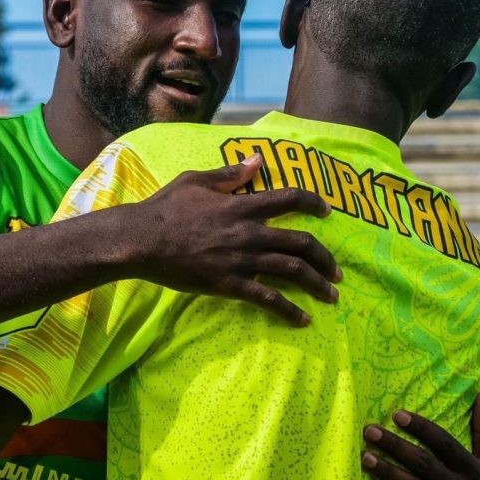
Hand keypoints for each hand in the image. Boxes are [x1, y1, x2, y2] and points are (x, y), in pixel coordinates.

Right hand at [129, 154, 341, 325]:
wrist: (141, 240)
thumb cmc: (165, 208)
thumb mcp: (197, 180)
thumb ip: (231, 174)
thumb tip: (258, 160)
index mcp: (243, 205)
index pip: (290, 198)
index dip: (314, 203)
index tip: (327, 211)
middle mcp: (250, 232)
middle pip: (302, 243)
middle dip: (326, 259)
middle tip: (337, 270)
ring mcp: (242, 260)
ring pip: (293, 272)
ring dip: (318, 284)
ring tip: (331, 295)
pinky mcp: (230, 284)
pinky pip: (268, 299)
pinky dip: (290, 310)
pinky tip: (303, 319)